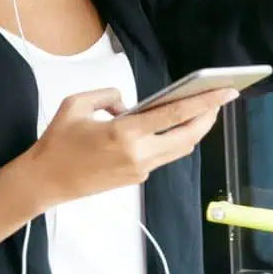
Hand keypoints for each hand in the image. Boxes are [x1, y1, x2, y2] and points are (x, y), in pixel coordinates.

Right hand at [28, 87, 236, 203]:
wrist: (46, 181)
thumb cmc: (57, 142)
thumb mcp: (77, 104)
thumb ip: (108, 96)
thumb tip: (128, 105)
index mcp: (125, 133)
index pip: (176, 115)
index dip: (205, 102)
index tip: (226, 92)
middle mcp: (139, 154)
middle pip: (188, 135)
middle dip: (208, 117)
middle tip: (219, 100)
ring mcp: (140, 170)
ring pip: (179, 149)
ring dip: (193, 130)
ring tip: (201, 111)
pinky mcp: (136, 178)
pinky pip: (162, 156)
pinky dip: (171, 139)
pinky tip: (169, 127)